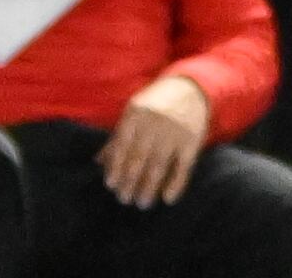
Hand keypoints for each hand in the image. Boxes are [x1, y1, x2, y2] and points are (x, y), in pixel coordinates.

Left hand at [98, 74, 210, 209]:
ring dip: (149, 187)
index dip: (115, 167)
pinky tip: (168, 198)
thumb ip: (118, 136)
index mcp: (136, 113)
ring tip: (143, 203)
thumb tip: (98, 162)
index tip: (111, 185)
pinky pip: (183, 166)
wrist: (191, 88)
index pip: (122, 146)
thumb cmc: (156, 103)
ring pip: (158, 165)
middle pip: (139, 159)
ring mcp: (175, 131)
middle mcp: (155, 122)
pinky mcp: (192, 140)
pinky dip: (176, 183)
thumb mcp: (134, 112)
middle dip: (130, 182)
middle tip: (124, 199)